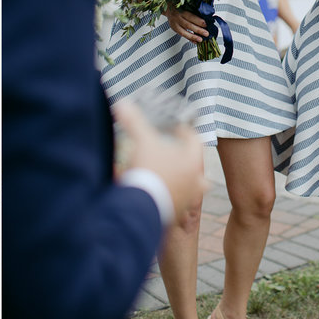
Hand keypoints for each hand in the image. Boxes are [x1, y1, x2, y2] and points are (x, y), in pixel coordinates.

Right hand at [114, 102, 205, 220]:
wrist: (143, 208)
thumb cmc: (149, 171)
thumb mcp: (141, 141)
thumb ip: (133, 122)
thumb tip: (122, 103)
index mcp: (190, 161)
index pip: (195, 141)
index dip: (185, 131)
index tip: (177, 128)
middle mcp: (193, 181)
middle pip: (196, 167)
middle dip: (187, 161)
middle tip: (177, 155)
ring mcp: (186, 200)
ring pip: (190, 188)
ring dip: (180, 180)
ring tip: (167, 175)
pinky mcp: (174, 215)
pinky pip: (177, 204)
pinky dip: (170, 198)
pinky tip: (158, 194)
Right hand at [164, 4, 207, 43]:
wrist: (169, 8)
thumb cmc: (180, 7)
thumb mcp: (186, 6)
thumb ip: (194, 11)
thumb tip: (206, 17)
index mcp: (181, 10)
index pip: (190, 16)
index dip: (198, 21)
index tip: (206, 24)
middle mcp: (177, 17)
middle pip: (188, 25)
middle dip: (198, 30)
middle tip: (206, 33)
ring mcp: (174, 24)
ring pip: (183, 32)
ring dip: (193, 36)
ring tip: (200, 39)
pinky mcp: (174, 28)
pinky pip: (182, 35)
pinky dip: (189, 39)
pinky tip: (195, 41)